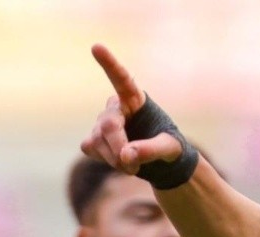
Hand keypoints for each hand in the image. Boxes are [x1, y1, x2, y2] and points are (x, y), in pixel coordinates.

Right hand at [80, 44, 181, 173]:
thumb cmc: (168, 147)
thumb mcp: (170, 148)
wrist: (159, 161)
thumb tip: (126, 155)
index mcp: (135, 99)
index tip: (97, 47)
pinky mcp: (93, 137)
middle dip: (118, 147)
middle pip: (108, 125)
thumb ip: (151, 150)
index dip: (110, 63)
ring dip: (115, 159)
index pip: (122, 79)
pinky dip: (105, 160)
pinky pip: (90, 148)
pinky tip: (119, 161)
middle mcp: (115, 106)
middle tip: (132, 166)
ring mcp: (101, 122)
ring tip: (133, 166)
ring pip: (98, 140)